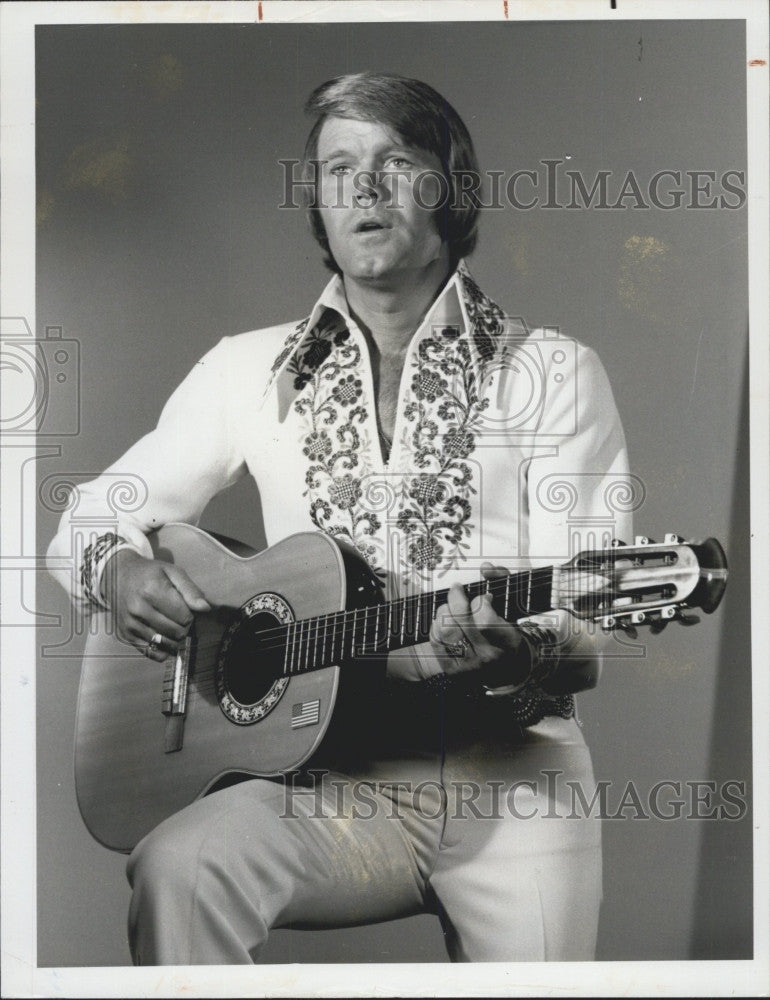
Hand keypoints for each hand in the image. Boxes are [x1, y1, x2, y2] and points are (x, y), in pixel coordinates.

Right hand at [101, 548, 210, 661]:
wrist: (118, 576)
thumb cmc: (150, 574)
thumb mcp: (172, 572)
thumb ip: (190, 590)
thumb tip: (205, 608)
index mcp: (151, 590)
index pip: (184, 616)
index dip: (190, 613)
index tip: (184, 606)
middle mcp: (138, 609)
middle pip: (176, 632)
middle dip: (184, 626)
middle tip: (179, 616)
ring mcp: (130, 624)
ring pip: (166, 644)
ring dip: (175, 638)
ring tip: (172, 625)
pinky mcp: (126, 635)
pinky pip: (152, 653)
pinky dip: (163, 649)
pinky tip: (163, 637)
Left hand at [429, 563, 529, 681]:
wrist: (505, 670)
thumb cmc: (506, 634)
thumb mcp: (512, 607)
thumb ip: (502, 580)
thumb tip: (485, 568)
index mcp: (507, 641)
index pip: (485, 619)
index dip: (480, 602)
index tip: (483, 597)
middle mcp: (488, 656)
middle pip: (461, 621)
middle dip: (456, 599)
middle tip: (457, 590)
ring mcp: (468, 666)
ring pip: (445, 630)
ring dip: (444, 611)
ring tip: (450, 607)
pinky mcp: (452, 671)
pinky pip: (436, 641)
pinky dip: (436, 626)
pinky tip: (445, 622)